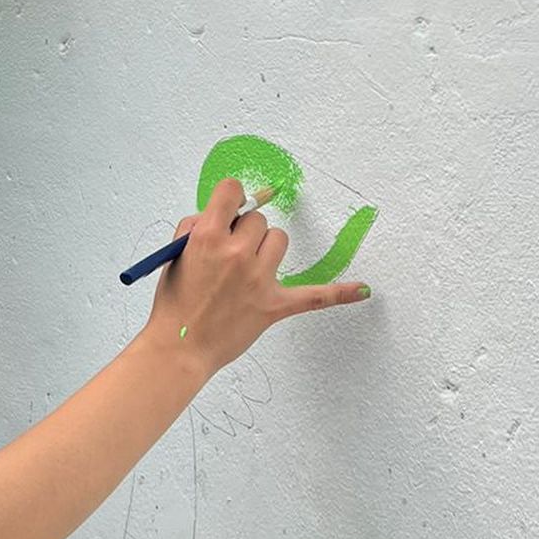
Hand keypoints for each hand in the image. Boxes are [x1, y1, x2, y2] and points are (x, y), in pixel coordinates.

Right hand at [146, 179, 370, 378]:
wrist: (180, 347)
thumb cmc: (175, 302)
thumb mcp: (175, 253)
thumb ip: (198, 227)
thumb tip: (219, 216)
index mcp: (208, 237)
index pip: (232, 191)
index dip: (231, 198)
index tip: (230, 207)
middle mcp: (237, 253)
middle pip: (258, 220)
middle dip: (244, 232)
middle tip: (227, 257)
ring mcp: (259, 279)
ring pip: (279, 240)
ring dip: (266, 248)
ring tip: (249, 269)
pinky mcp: (274, 305)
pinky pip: (314, 295)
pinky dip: (339, 293)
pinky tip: (363, 289)